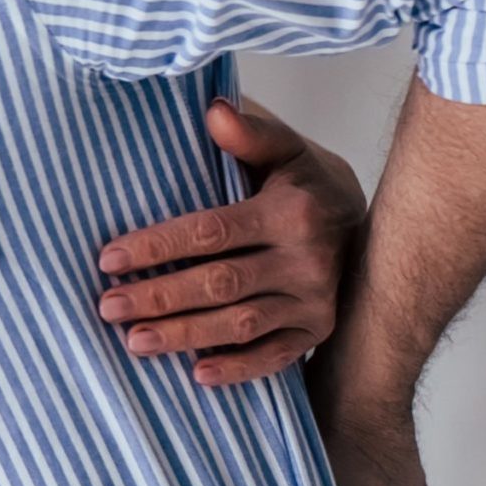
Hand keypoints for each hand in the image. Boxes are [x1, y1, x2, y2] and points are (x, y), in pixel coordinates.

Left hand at [96, 98, 365, 385]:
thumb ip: (248, 134)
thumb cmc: (305, 183)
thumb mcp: (284, 150)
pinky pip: (275, 357)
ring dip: (185, 336)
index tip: (109, 258)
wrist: (376, 228)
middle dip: (160, 297)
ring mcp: (315, 301)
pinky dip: (238, 369)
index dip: (157, 246)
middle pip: (219, 283)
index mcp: (289, 212)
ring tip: (134, 342)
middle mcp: (307, 260)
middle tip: (108, 307)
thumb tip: (213, 111)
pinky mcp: (318, 331)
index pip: (210, 232)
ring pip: (240, 324)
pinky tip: (197, 375)